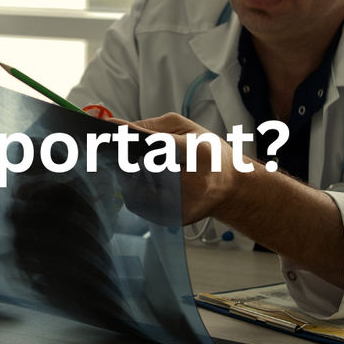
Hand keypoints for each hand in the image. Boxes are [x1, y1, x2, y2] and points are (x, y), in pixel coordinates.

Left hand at [109, 111, 242, 224]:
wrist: (231, 187)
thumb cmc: (210, 155)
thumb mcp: (189, 129)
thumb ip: (154, 126)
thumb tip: (121, 129)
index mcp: (199, 153)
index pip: (160, 144)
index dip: (132, 137)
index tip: (111, 130)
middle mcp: (193, 182)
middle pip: (143, 170)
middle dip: (125, 159)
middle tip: (117, 151)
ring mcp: (184, 204)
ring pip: (135, 191)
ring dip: (126, 177)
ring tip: (130, 166)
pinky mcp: (175, 218)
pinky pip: (140, 206)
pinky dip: (134, 192)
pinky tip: (140, 182)